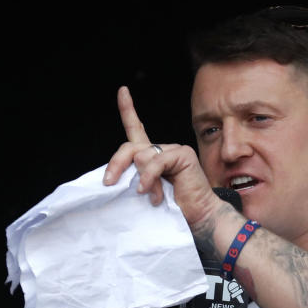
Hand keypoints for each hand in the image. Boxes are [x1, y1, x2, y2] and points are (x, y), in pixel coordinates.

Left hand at [103, 86, 221, 226]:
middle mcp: (162, 149)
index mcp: (152, 155)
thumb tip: (118, 174)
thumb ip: (134, 177)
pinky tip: (152, 194)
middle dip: (116, 164)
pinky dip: (149, 178)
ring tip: (151, 197)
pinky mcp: (182, 154)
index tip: (122, 91)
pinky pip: (155, 162)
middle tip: (109, 183)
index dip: (128, 109)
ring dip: (142, 180)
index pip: (137, 128)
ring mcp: (173, 149)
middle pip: (130, 146)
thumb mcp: (146, 190)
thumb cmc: (174, 207)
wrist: (198, 216)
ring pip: (142, 156)